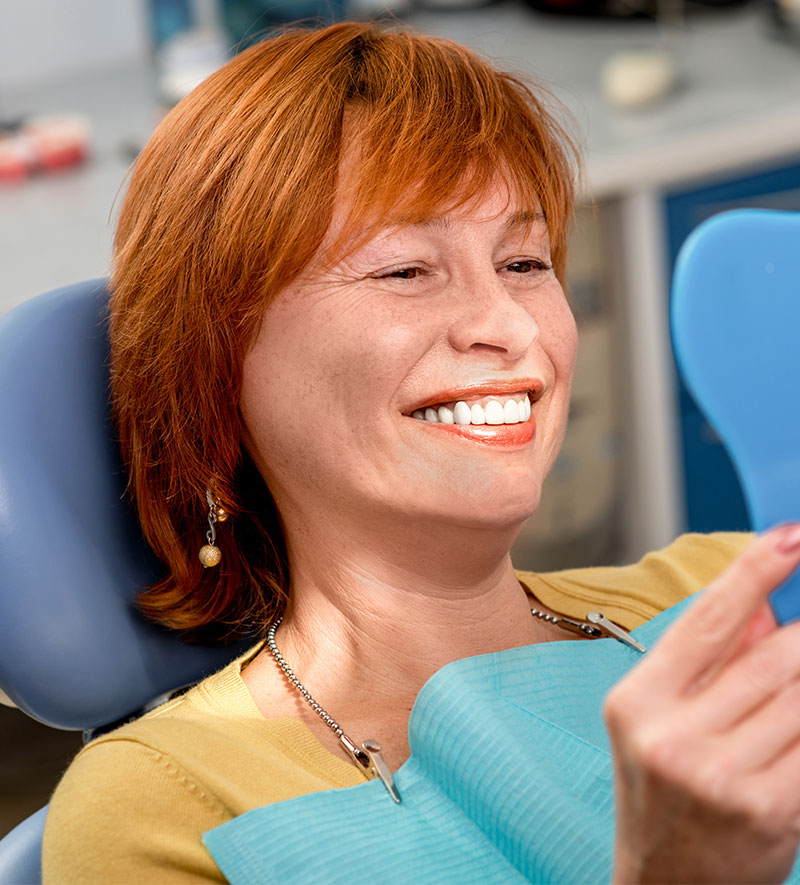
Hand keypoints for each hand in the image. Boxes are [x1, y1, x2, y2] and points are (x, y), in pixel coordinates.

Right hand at [605, 525, 799, 883]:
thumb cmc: (662, 795)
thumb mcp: (660, 719)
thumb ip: (708, 659)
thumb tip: (764, 605)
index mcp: (637, 702)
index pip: (706, 620)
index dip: (754, 571)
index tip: (791, 536)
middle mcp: (673, 736)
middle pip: (772, 655)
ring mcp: (722, 776)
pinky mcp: (768, 810)